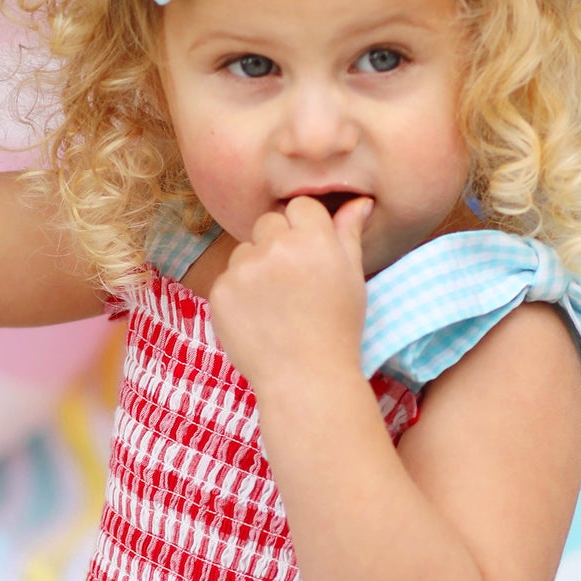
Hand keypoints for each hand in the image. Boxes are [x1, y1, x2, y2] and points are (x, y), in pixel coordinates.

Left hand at [209, 195, 373, 395]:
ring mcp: (243, 270)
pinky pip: (227, 278)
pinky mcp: (219, 292)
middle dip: (278, 244)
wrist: (306, 379)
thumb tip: (360, 201)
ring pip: (245, 250)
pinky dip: (238, 294)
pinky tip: (258, 318)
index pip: (300, 206)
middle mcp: (276, 247)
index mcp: (313, 239)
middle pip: (268, 222)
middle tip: (293, 284)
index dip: (305, 229)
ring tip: (276, 305)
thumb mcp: (353, 278)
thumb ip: (349, 233)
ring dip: (255, 267)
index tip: (310, 257)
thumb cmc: (337, 329)